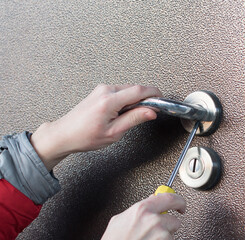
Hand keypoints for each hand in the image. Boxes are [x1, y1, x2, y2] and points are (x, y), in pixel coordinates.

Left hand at [31, 84, 161, 169]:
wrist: (65, 134)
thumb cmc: (85, 136)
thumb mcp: (114, 132)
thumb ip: (135, 119)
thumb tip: (151, 112)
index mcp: (109, 100)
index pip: (139, 90)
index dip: (154, 93)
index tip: (161, 99)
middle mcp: (105, 90)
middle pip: (134, 88)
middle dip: (145, 98)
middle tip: (149, 112)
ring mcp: (102, 89)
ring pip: (128, 89)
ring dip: (135, 99)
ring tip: (132, 116)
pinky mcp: (100, 91)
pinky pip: (120, 91)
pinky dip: (127, 99)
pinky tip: (123, 111)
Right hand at [101, 193, 185, 239]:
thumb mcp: (120, 219)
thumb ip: (138, 208)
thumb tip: (151, 200)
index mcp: (143, 210)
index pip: (170, 198)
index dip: (178, 200)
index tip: (180, 204)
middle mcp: (154, 221)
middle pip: (175, 220)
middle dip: (168, 225)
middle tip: (160, 229)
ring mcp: (160, 236)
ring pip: (171, 235)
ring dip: (164, 237)